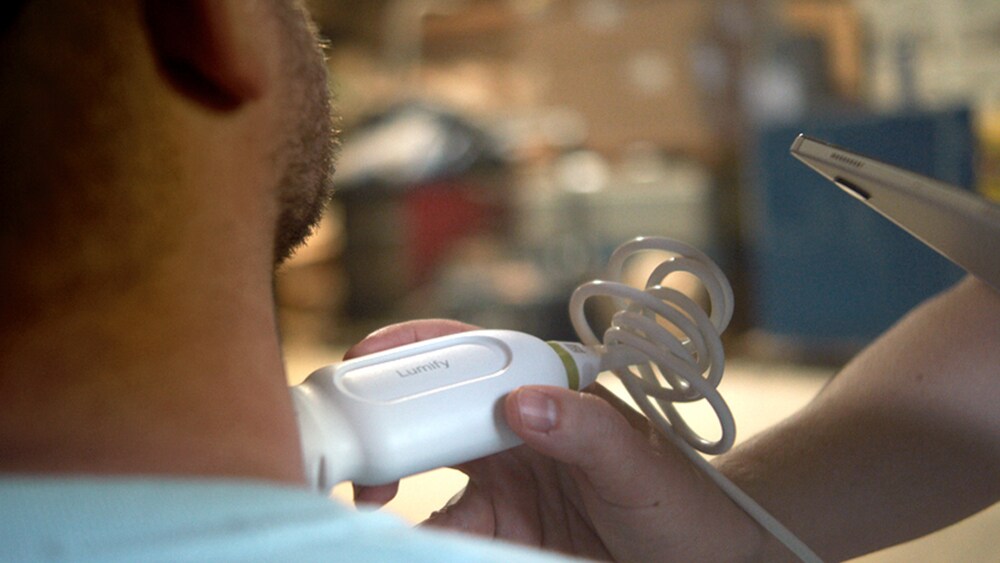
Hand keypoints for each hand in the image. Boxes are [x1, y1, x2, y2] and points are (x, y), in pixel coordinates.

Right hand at [344, 319, 764, 560]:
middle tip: (354, 455)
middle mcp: (509, 431)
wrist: (699, 562)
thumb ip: (588, 429)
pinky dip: (419, 534)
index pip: (466, 354)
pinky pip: (444, 529)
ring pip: (422, 477)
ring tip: (366, 505)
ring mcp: (499, 484)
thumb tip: (522, 404)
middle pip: (427, 413)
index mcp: (541, 391)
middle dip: (382, 425)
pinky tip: (405, 538)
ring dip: (388, 487)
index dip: (411, 348)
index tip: (365, 359)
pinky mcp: (497, 531)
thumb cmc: (680, 498)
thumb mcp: (638, 461)